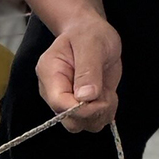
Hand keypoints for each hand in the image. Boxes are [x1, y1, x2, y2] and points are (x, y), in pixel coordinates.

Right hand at [35, 12, 121, 131]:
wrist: (91, 33)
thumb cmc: (88, 33)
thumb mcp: (90, 43)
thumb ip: (88, 69)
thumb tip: (86, 96)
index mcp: (50, 74)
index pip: (59, 103)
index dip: (82, 107)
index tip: (101, 96)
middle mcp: (55, 92)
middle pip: (70, 121)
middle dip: (94, 112)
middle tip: (105, 92)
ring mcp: (68, 102)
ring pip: (83, 125)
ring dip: (102, 112)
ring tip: (107, 91)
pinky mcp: (82, 106)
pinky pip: (94, 121)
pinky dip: (106, 113)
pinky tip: (108, 95)